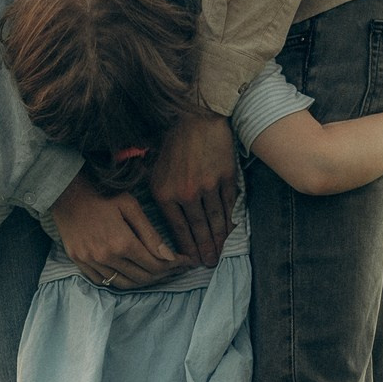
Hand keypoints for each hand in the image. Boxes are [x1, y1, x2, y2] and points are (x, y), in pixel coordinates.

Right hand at [52, 172, 195, 287]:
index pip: (155, 264)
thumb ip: (150, 234)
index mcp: (122, 242)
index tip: (186, 262)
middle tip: (176, 270)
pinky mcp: (79, 263)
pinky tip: (132, 274)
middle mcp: (106, 257)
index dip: (174, 266)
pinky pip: (104, 282)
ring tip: (157, 274)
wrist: (66, 193)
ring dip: (144, 282)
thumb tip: (170, 257)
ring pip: (124, 283)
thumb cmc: (102, 194)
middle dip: (163, 275)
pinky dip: (122, 281)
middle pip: (142, 277)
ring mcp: (91, 262)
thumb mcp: (130, 206)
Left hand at [151, 111, 237, 265]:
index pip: (178, 229)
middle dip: (205, 249)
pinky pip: (228, 204)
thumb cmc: (171, 143)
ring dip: (219, 239)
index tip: (193, 261)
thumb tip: (164, 225)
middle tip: (210, 264)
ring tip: (220, 252)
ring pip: (215, 219)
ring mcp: (208, 186)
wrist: (194, 116)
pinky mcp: (226, 177)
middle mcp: (186, 193)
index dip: (188, 248)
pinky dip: (229, 218)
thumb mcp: (153, 170)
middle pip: (199, 229)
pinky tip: (229, 229)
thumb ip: (159, 196)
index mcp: (165, 193)